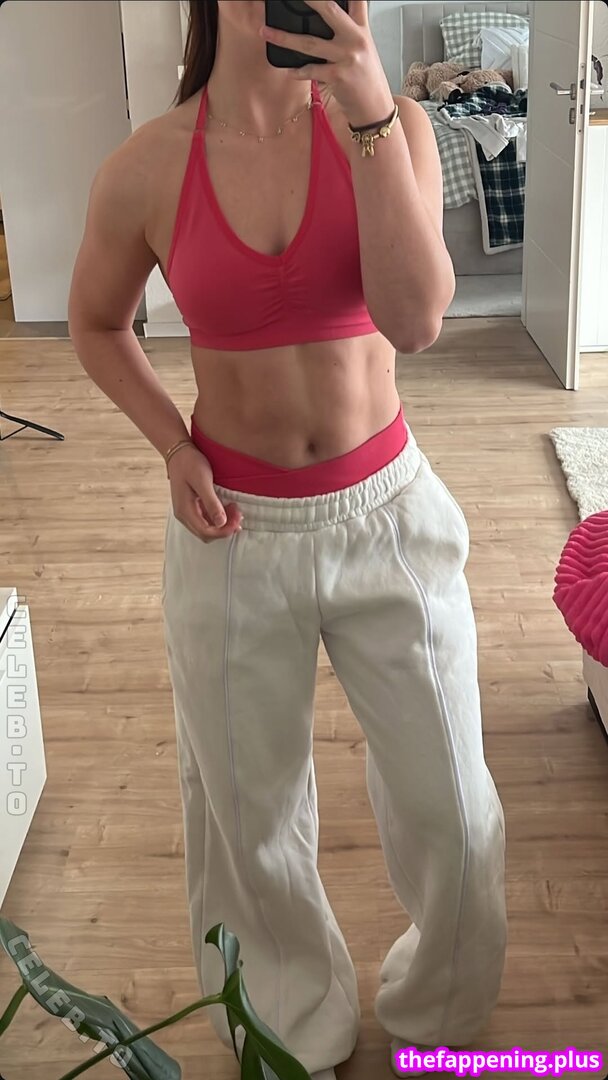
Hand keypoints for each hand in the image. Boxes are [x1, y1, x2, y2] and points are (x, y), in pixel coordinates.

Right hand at [167, 443, 242, 543]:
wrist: (178, 452)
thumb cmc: (190, 464)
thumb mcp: (203, 481)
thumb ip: (211, 503)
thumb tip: (221, 523)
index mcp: (185, 510)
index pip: (206, 532)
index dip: (223, 531)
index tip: (237, 520)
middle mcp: (184, 515)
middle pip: (206, 534)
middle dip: (224, 528)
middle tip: (238, 515)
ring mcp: (186, 512)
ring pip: (206, 528)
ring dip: (222, 524)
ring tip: (235, 510)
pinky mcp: (191, 507)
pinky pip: (205, 520)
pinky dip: (218, 518)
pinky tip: (227, 508)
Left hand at [260, 0, 393, 126]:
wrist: (375, 109)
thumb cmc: (366, 81)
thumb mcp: (363, 50)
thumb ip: (348, 32)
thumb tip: (327, 17)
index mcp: (362, 30)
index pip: (356, 0)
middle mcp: (355, 39)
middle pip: (330, 10)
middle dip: (310, 0)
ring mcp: (347, 57)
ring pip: (310, 43)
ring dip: (284, 38)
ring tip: (266, 32)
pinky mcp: (338, 76)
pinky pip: (311, 70)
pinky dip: (298, 71)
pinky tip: (289, 70)